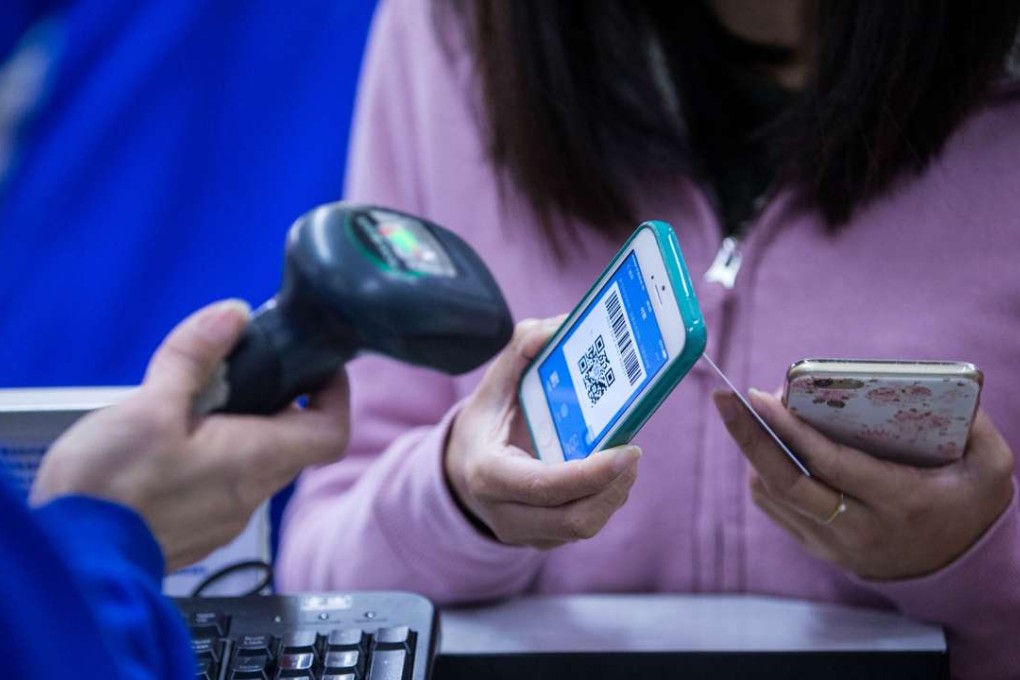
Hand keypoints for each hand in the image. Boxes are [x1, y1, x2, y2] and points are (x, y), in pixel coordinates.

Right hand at [31, 300, 350, 571]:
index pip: (330, 433)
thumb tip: (233, 315)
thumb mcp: (149, 404)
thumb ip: (194, 356)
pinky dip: (218, 460)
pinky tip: (174, 446)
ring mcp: (224, 520)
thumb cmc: (109, 486)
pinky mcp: (196, 533)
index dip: (335, 397)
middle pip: (294, 446)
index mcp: (254, 459)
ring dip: (245, 433)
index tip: (318, 369)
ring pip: (258, 468)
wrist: (70, 561)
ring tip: (201, 403)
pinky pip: (226, 490)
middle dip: (284, 406)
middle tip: (252, 371)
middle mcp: (250, 496)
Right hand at [445, 318, 641, 548]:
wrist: (461, 471)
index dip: (590, 474)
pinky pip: (581, 528)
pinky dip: (603, 500)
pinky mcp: (542, 541)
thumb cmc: (485, 423)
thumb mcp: (493, 383)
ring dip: (613, 494)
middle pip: (573, 519)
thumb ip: (520, 350)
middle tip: (632, 452)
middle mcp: (504, 512)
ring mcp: (523, 533)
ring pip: (583, 528)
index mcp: (487, 473)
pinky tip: (610, 473)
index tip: (628, 450)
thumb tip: (553, 330)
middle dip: (613, 487)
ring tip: (624, 460)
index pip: (544, 485)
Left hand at [713, 388, 1014, 579]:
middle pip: (786, 481)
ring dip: (752, 452)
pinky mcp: (818, 549)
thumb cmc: (970, 506)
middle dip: (748, 436)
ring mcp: (833, 543)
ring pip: (773, 495)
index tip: (760, 396)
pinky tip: (762, 445)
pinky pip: (776, 509)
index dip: (791, 430)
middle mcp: (859, 527)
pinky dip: (762, 474)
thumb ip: (975, 428)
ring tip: (746, 414)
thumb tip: (951, 387)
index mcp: (899, 501)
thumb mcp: (991, 468)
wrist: (959, 573)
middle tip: (724, 398)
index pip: (830, 464)